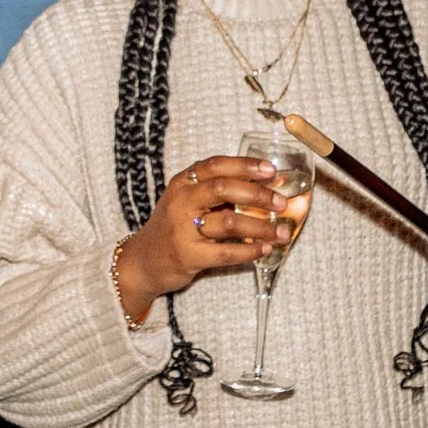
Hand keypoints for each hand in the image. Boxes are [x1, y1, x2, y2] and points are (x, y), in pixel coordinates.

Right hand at [117, 156, 289, 315]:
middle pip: (223, 188)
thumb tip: (268, 184)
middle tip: (281, 202)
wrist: (143, 262)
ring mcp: (182, 230)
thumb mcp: (188, 201)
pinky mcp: (188, 256)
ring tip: (283, 232)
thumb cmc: (174, 228)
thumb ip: (219, 191)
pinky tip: (266, 249)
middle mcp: (180, 202)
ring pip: (229, 222)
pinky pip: (226, 253)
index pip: (215, 165)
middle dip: (258, 194)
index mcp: (183, 183)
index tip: (272, 171)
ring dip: (262, 227)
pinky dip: (250, 251)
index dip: (246, 165)